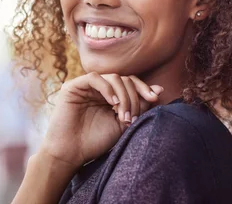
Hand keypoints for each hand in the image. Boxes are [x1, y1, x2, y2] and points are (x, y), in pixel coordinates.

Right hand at [40, 72, 163, 168]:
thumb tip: (159, 90)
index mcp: (109, 95)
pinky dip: (107, 88)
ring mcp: (85, 86)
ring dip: (123, 95)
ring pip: (112, 77)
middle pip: (124, 79)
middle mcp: (98, 88)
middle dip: (133, 97)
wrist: (71, 153)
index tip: (155, 98)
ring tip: (122, 115)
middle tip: (132, 117)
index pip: (130, 83)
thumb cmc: (95, 141)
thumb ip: (139, 107)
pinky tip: (112, 103)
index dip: (143, 88)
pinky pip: (95, 78)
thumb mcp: (123, 123)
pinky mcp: (73, 86)